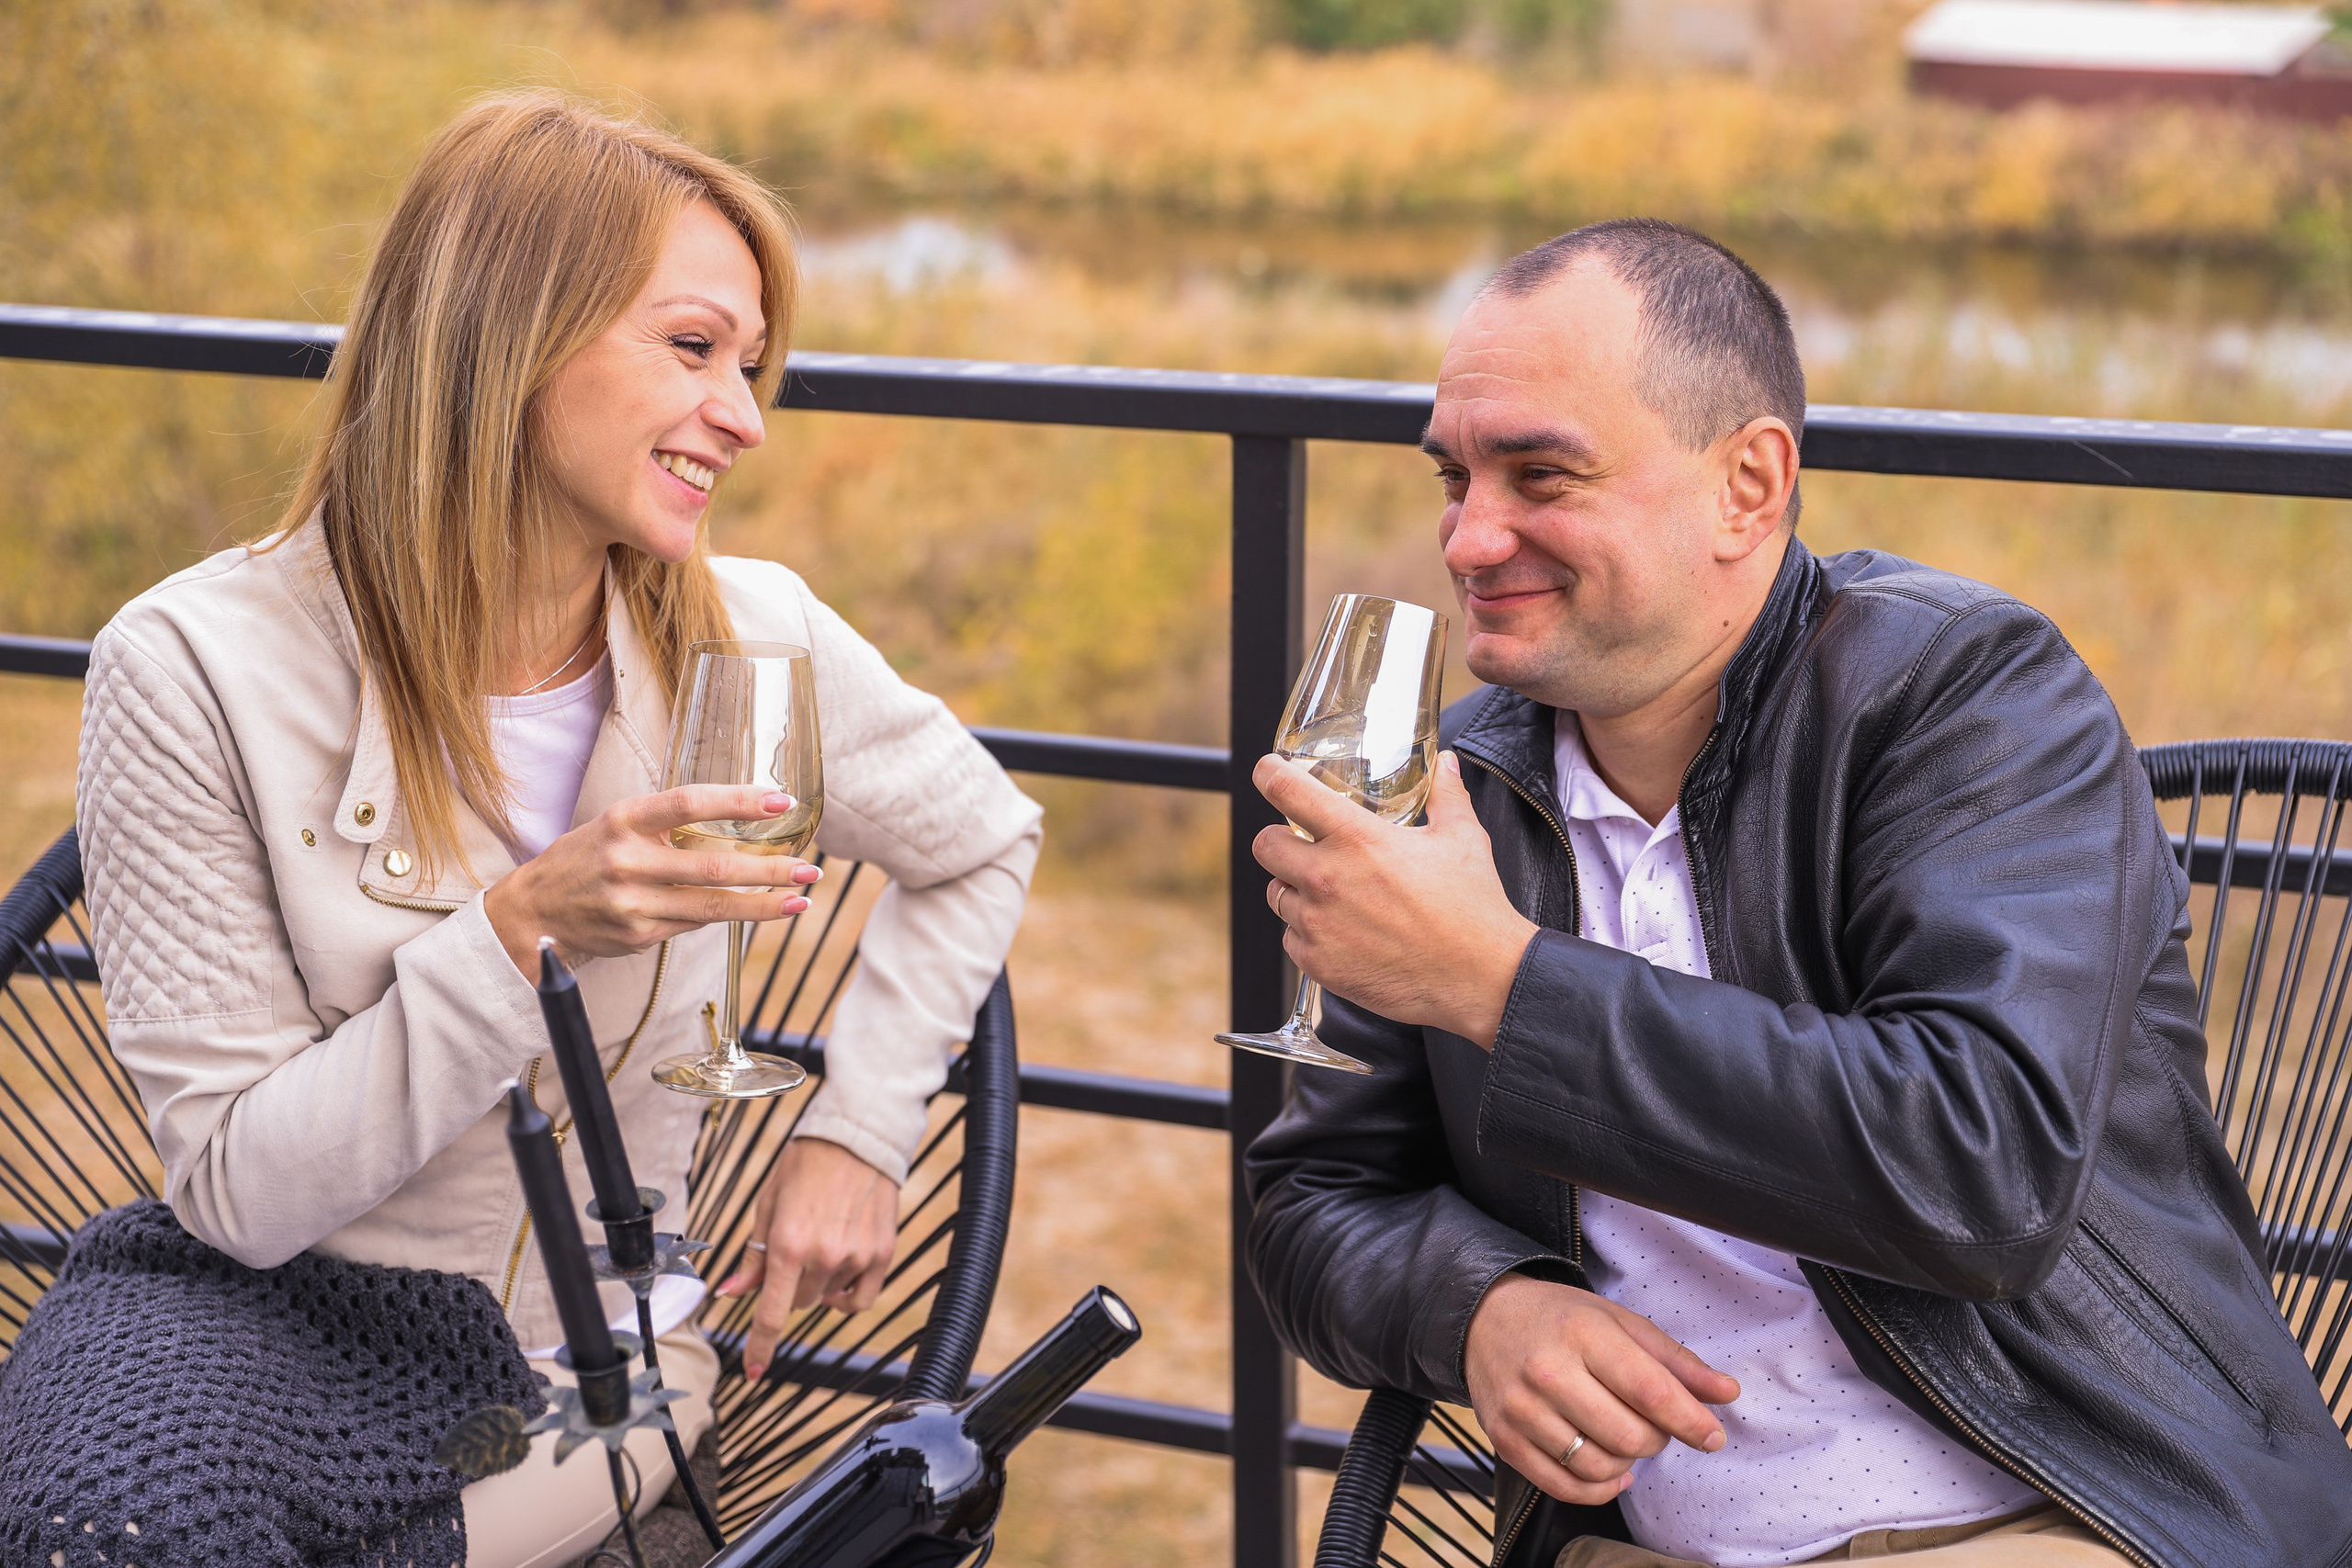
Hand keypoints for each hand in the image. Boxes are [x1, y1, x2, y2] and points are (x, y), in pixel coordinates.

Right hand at [483, 785, 822, 974]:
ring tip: (800, 900)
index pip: (690, 803)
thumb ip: (666, 823)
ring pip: (712, 907)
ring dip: (763, 906)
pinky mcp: (637, 935)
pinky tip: (754, 912)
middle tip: (808, 868)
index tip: (782, 801)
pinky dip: (726, 917)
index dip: (738, 801)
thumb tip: (738, 818)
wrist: (533, 911)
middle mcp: (627, 861)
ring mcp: (633, 903)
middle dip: (768, 870)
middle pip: (712, 867)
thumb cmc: (586, 858)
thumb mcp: (616, 823)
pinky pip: (694, 924)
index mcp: (624, 820)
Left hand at [715, 1137, 900, 1381]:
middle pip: (797, 1303)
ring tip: (823, 1239)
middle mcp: (823, 1257)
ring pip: (826, 1298)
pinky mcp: (882, 1254)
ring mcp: (856, 1258)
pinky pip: (861, 1298)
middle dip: (789, 1284)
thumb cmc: (805, 1167)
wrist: (857, 1138)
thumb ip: (754, 1256)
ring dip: (819, 1282)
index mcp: (787, 1245)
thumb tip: (729, 1293)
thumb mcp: (768, 1207)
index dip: (760, 1347)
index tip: (754, 1372)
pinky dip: (847, 1294)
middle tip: (795, 1246)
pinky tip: (843, 1270)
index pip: (771, 1314)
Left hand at [1252, 750, 1537, 1047]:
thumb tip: (1445, 764)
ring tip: (1335, 895)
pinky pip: (1290, 938)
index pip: (1287, 791)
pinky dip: (1309, 933)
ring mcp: (1318, 924)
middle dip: (1279, 840)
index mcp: (1358, 839)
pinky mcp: (1318, 963)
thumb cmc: (1472, 909)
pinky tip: (1343, 932)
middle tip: (1304, 846)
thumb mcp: (1462, 838)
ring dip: (1295, 889)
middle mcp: (1328, 878)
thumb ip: (1446, 795)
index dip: (1269, 774)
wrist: (1481, 979)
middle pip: (1264, 845)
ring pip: (1276, 893)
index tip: (1268, 771)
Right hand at [1464, 1272, 1738, 1504]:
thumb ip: (1675, 1361)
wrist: (1483, 1319)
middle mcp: (1548, 1371)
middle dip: (1657, 1440)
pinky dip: (1599, 1489)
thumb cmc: (1560, 1318)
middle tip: (1654, 1425)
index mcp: (1583, 1332)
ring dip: (1628, 1463)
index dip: (1690, 1421)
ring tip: (1625, 1439)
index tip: (1712, 1436)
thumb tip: (1727, 1394)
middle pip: (1629, 1436)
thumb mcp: (1619, 1322)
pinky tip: (1612, 1471)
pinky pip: (1565, 1487)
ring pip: (1599, 1466)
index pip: (1651, 1391)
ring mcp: (1521, 1409)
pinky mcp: (1504, 1440)